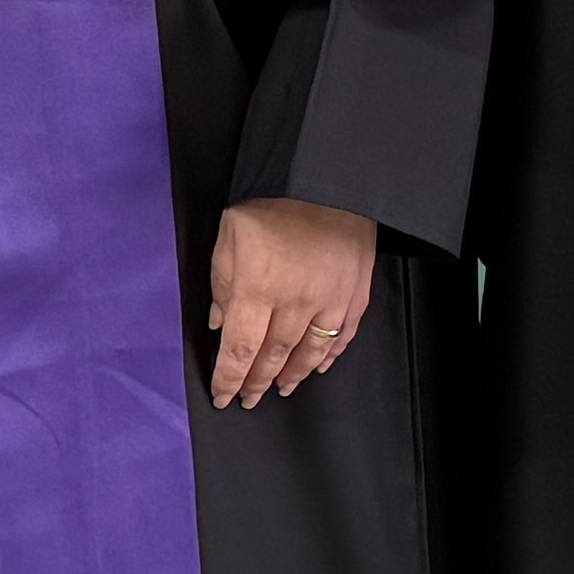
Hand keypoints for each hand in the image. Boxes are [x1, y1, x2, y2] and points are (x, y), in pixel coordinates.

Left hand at [206, 196, 378, 406]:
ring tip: (282, 388)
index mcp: (258, 289)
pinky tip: (319, 365)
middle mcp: (296, 302)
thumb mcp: (229, 235)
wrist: (323, 174)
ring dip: (292, 375)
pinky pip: (343, 335)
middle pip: (273, 357)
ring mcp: (330, 300)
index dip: (230, 379)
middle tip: (249, 399)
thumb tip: (218, 322)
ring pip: (309, 353)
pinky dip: (330, 356)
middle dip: (257, 383)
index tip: (223, 396)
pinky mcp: (355, 292)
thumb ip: (222, 283)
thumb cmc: (271, 199)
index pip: (240, 351)